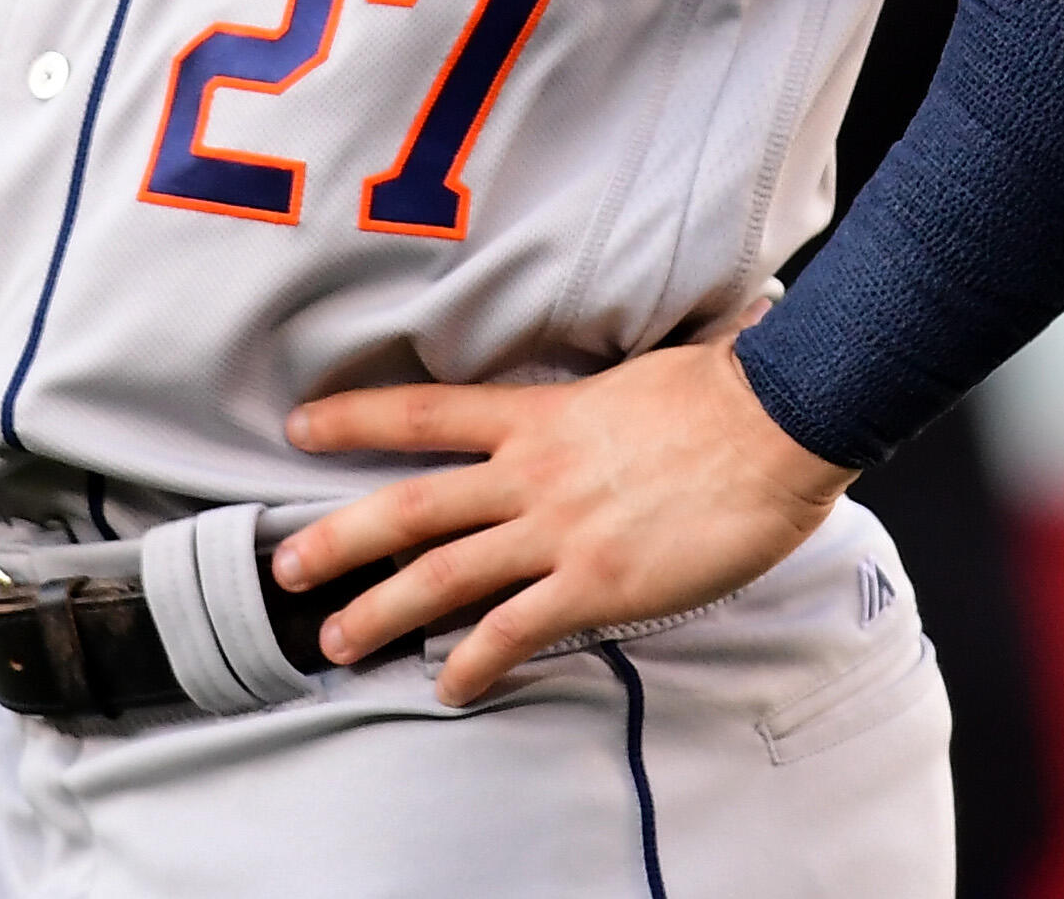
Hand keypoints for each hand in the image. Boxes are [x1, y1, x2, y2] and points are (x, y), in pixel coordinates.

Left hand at [275, 341, 853, 708]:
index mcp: (539, 414)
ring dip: (383, 612)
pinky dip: (473, 662)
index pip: (425, 411)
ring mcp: (558, 531)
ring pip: (445, 576)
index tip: (300, 426)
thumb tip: (604, 391)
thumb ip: (595, 399)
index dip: (356, 418)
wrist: (776, 421)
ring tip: (340, 641)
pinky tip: (449, 686)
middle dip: (340, 539)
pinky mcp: (596, 583)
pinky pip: (515, 630)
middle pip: (411, 506)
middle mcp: (532, 472)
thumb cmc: (722, 392)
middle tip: (287, 569)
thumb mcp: (633, 377)